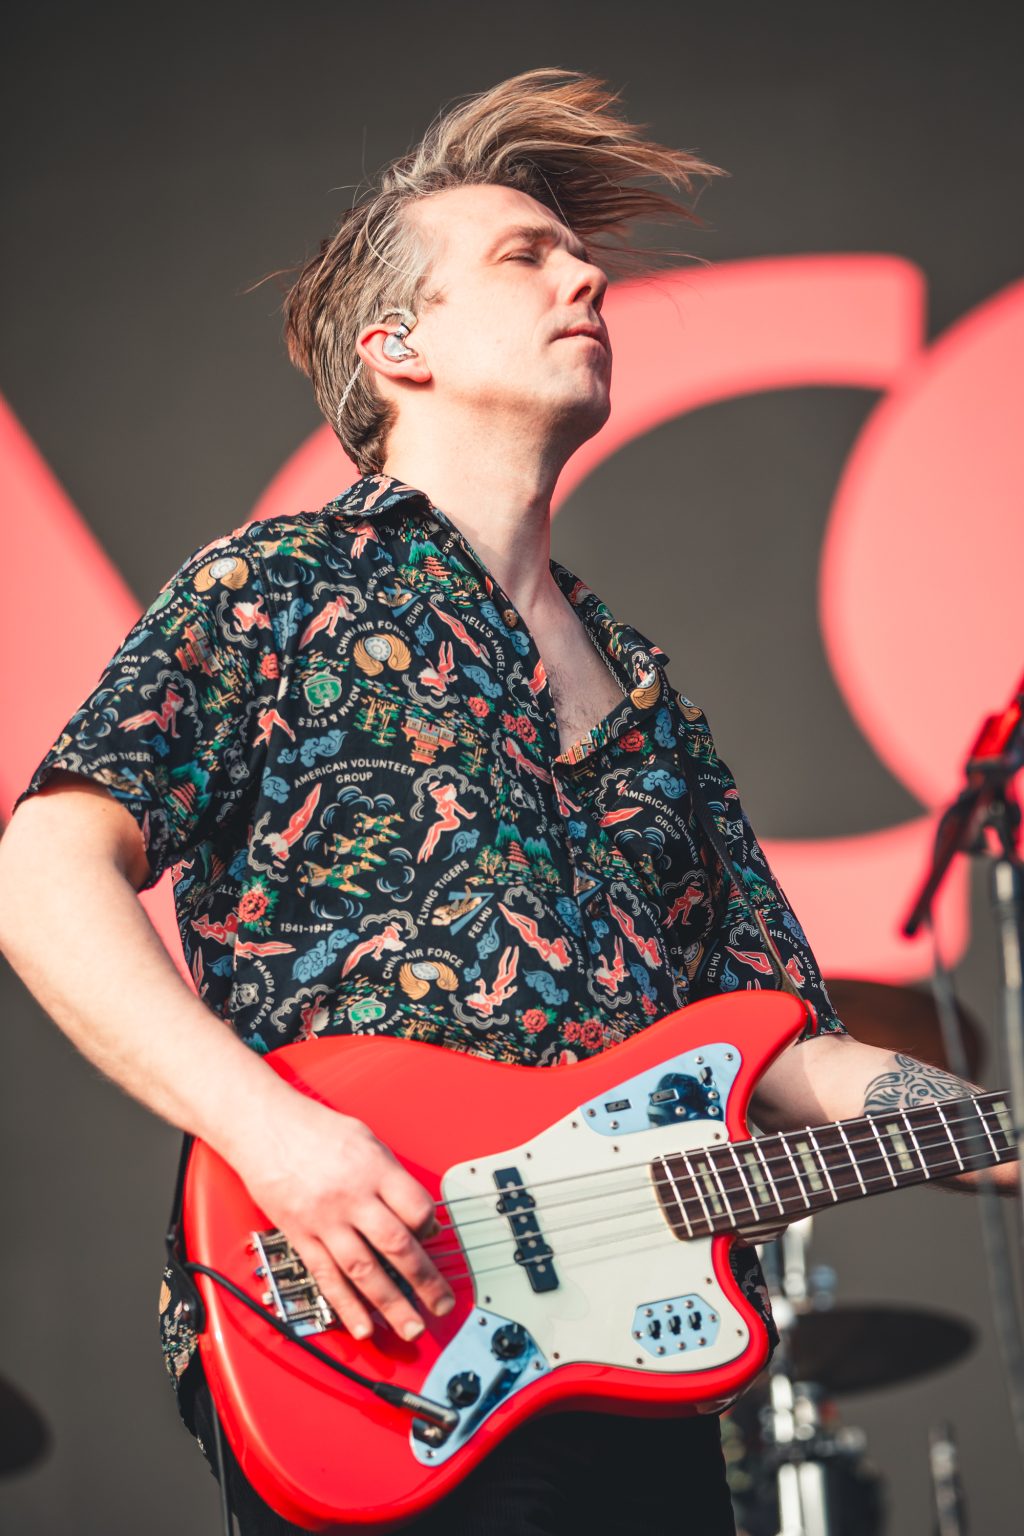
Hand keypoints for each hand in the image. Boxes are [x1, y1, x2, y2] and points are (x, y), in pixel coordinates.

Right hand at [232, 1092, 454, 1342]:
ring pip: (364, 1271)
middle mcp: (351, 1198)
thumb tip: (420, 1214)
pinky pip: (327, 1277)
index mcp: (373, 1169)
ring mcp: (324, 1221)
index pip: (416, 1209)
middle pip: (396, 1246)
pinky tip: (362, 1326)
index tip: (435, 1238)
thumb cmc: (314, 1129)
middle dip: (425, 1281)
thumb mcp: (366, 1139)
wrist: (263, 1126)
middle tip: (442, 1305)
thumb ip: (393, 1177)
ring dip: (391, 1305)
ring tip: (411, 1327)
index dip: (432, 1228)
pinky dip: (347, 1306)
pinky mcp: (300, 1236)